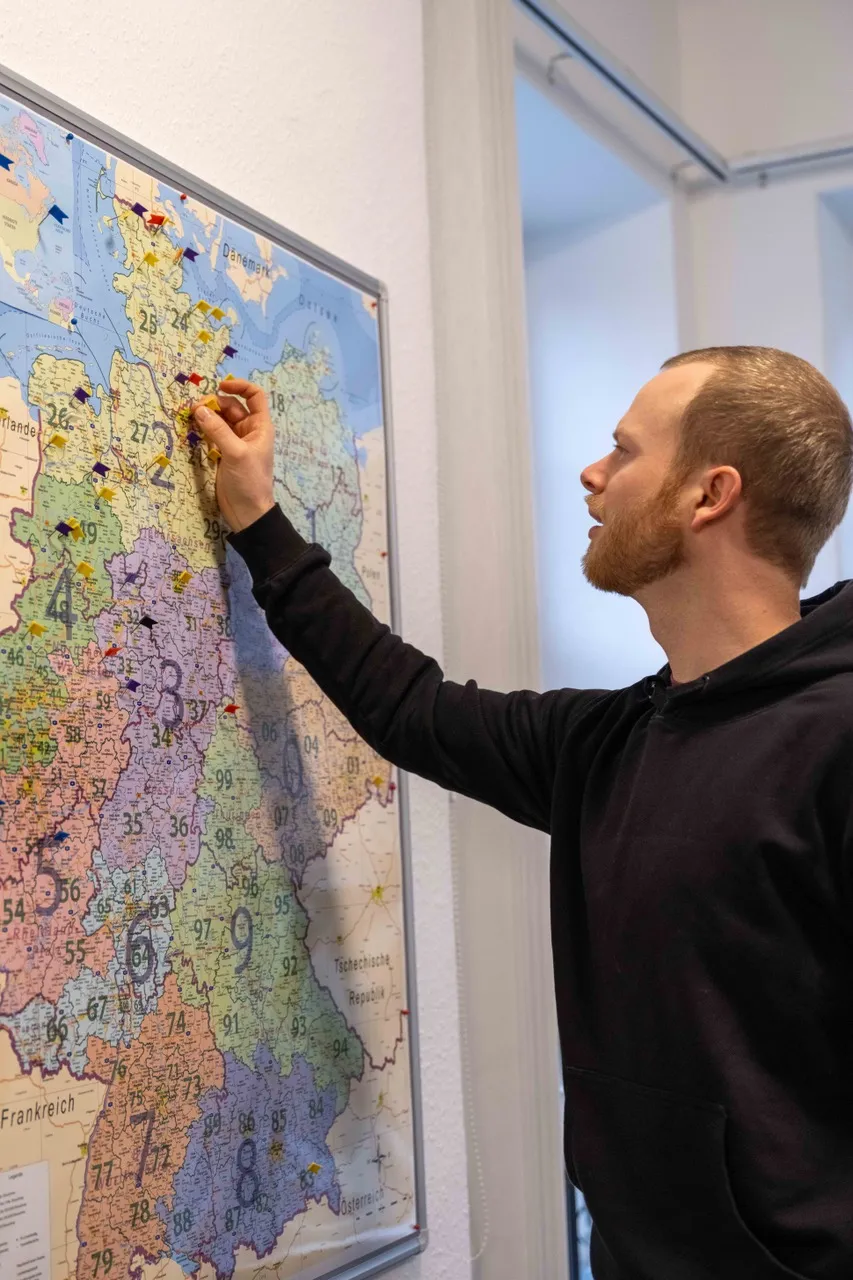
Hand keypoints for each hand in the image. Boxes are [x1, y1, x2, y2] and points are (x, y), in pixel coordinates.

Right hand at [192, 379, 275, 532]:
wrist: (248, 512)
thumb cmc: (249, 482)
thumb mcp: (235, 453)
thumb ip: (218, 431)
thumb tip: (200, 410)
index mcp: (260, 427)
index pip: (254, 396)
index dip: (239, 387)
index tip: (220, 386)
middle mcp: (249, 431)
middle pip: (231, 407)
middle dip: (214, 404)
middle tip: (194, 409)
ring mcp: (235, 442)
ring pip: (219, 420)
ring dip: (206, 416)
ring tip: (189, 416)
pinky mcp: (223, 453)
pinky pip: (212, 434)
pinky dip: (203, 429)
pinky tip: (191, 427)